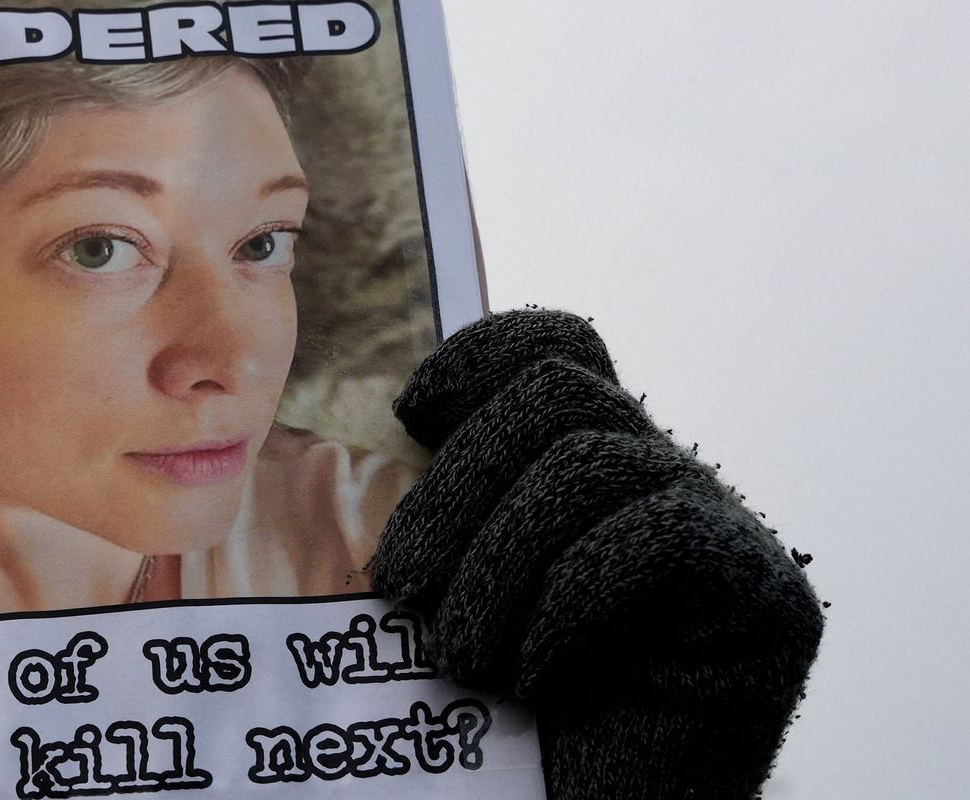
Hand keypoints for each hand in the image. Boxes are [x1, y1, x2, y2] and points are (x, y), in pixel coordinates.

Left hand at [373, 309, 822, 798]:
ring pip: (594, 460)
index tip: (410, 415)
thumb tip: (390, 423)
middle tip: (402, 585)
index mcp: (588, 465)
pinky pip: (660, 535)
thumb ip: (445, 511)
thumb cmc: (503, 724)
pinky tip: (536, 672)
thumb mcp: (449, 594)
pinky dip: (571, 599)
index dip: (480, 356)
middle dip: (457, 484)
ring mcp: (726, 531)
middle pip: (558, 391)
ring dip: (500, 562)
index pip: (555, 348)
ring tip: (463, 657)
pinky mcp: (768, 599)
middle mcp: (663, 479)